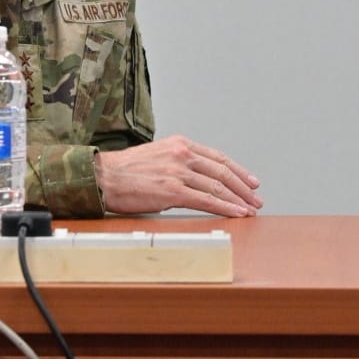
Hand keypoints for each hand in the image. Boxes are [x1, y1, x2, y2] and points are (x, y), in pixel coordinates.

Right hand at [95, 137, 262, 217]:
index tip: (250, 181)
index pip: (218, 158)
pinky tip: (236, 213)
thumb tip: (194, 180)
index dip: (238, 171)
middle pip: (223, 171)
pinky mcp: (172, 191)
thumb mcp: (156, 156)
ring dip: (238, 199)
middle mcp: (183, 155)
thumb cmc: (124, 171)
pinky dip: (225, 207)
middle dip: (243, 187)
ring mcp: (178, 172)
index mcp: (180, 144)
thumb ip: (177, 164)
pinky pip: (206, 200)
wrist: (102, 176)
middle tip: (256, 198)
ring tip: (250, 209)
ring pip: (218, 186)